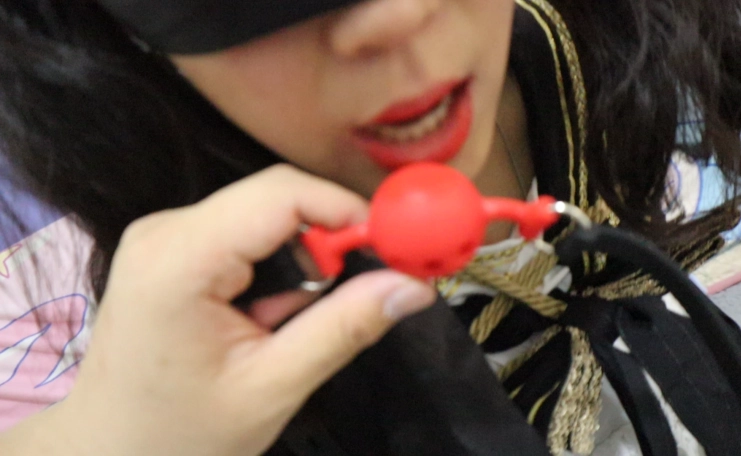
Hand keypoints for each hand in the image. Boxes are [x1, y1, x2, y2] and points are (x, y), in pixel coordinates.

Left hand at [46, 165, 435, 455]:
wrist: (106, 453)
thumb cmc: (179, 435)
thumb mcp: (272, 387)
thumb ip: (345, 328)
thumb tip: (413, 286)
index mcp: (180, 259)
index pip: (281, 194)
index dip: (347, 210)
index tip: (394, 247)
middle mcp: (166, 230)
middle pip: (274, 198)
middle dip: (330, 237)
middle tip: (366, 287)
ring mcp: (164, 236)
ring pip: (264, 214)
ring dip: (303, 257)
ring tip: (298, 320)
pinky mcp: (171, 249)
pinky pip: (243, 233)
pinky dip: (276, 265)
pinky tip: (269, 315)